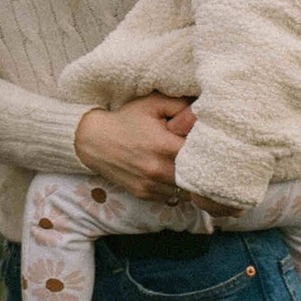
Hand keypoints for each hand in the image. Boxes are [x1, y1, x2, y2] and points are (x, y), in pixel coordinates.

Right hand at [73, 93, 197, 202]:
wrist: (95, 140)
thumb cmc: (127, 119)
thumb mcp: (152, 104)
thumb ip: (181, 107)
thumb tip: (202, 114)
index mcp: (164, 146)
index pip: (201, 155)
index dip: (205, 149)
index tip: (204, 143)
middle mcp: (158, 170)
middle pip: (195, 176)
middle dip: (198, 166)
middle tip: (197, 155)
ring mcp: (151, 185)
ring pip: (184, 190)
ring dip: (186, 179)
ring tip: (180, 162)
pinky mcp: (143, 194)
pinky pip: (169, 195)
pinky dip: (172, 186)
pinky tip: (166, 171)